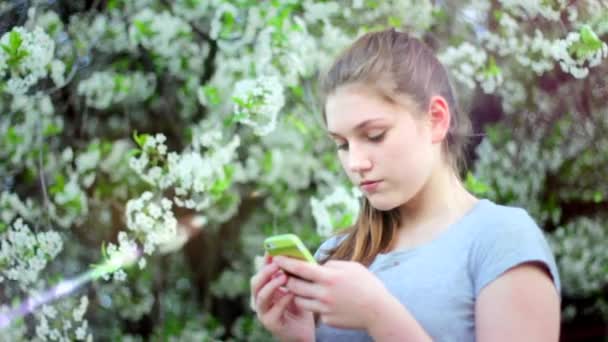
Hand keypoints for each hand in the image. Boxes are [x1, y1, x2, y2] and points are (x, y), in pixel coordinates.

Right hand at [250, 255, 314, 341]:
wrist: (304, 332)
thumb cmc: (300, 307)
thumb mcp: (296, 288)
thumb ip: (293, 275)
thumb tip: (296, 255)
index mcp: (265, 289)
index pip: (261, 272)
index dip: (264, 261)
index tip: (271, 250)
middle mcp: (261, 300)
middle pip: (255, 283)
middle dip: (266, 271)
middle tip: (278, 263)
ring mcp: (263, 312)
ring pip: (261, 296)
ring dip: (272, 285)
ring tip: (284, 276)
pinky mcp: (270, 323)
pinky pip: (273, 310)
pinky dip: (282, 301)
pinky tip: (292, 294)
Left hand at [274, 256, 391, 330]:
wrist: (379, 311)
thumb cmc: (366, 285)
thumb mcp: (351, 267)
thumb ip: (331, 265)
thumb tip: (316, 267)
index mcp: (329, 277)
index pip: (300, 268)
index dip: (286, 263)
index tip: (277, 258)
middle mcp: (324, 294)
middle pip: (295, 286)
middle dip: (288, 279)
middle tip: (287, 275)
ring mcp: (324, 309)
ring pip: (299, 301)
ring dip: (298, 294)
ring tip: (304, 288)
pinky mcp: (327, 320)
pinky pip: (314, 311)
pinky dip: (315, 305)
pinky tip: (326, 302)